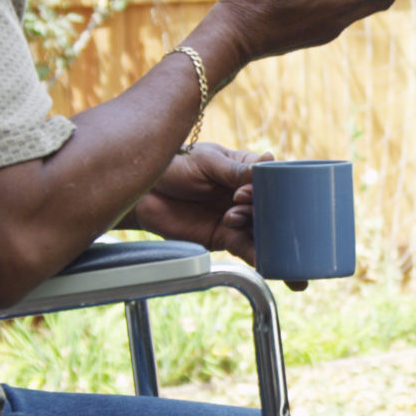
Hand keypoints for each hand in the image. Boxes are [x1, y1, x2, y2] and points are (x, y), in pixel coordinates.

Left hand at [128, 143, 262, 257]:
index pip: (269, 179)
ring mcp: (237, 217)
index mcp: (244, 171)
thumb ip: (236, 169)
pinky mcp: (225, 238)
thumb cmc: (175, 167)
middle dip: (258, 208)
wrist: (145, 193)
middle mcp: (245, 196)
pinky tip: (258, 256)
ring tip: (229, 219)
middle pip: (269, 206)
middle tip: (236, 206)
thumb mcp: (207, 162)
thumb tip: (269, 159)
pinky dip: (255, 253)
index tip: (243, 190)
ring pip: (260, 228)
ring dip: (254, 228)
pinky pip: (245, 247)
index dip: (265, 186)